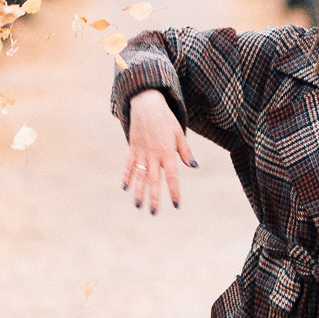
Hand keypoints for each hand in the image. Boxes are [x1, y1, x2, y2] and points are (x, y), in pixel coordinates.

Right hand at [121, 89, 195, 214]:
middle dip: (154, 198)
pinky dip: (127, 176)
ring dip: (139, 191)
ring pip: (140, 176)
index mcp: (167, 153)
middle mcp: (154, 155)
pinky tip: (125, 188)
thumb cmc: (166, 119)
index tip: (176, 205)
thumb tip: (193, 167)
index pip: (172, 177)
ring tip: (139, 206)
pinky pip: (129, 164)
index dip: (174, 191)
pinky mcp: (132, 148)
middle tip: (154, 213)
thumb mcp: (179, 134)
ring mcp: (142, 152)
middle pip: (154, 180)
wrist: (147, 104)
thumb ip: (185, 152)